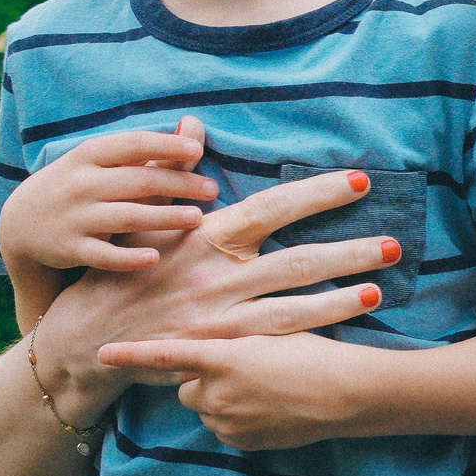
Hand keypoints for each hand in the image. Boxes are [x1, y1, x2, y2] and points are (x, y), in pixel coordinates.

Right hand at [0, 118, 216, 271]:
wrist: (20, 224)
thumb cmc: (76, 186)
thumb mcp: (99, 162)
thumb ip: (146, 150)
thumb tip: (194, 125)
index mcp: (88, 156)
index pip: (132, 145)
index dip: (165, 146)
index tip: (197, 152)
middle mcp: (80, 184)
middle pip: (139, 181)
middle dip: (179, 185)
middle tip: (212, 190)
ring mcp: (74, 217)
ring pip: (127, 217)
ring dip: (164, 218)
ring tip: (197, 219)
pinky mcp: (69, 248)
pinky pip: (104, 254)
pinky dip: (128, 257)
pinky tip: (154, 257)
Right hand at [27, 168, 395, 427]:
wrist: (81, 341)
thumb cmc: (119, 274)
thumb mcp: (143, 221)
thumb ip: (174, 174)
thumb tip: (191, 124)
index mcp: (203, 237)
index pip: (271, 208)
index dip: (318, 194)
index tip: (360, 181)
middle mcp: (215, 275)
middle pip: (295, 259)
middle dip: (348, 249)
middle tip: (395, 241)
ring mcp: (218, 316)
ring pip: (293, 304)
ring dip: (340, 296)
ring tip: (383, 285)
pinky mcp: (216, 351)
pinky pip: (273, 341)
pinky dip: (311, 333)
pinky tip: (345, 327)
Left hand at [92, 331, 362, 450]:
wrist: (348, 394)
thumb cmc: (316, 352)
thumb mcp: (272, 331)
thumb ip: (232, 340)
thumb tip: (209, 349)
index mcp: (223, 356)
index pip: (166, 355)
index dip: (131, 354)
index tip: (100, 353)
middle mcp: (217, 392)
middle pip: (188, 387)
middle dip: (204, 381)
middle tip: (242, 369)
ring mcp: (228, 421)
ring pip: (207, 409)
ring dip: (223, 400)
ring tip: (264, 389)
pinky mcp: (242, 442)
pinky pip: (226, 429)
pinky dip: (239, 419)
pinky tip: (270, 407)